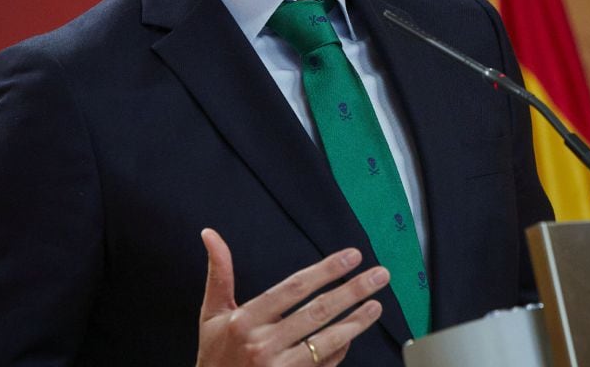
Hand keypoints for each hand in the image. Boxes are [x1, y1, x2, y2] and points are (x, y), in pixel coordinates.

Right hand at [196, 228, 388, 366]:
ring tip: (376, 305)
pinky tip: (355, 333)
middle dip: (352, 291)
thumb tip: (210, 234)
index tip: (352, 256)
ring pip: (326, 342)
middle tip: (380, 275)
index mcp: (245, 321)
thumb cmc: (215, 355)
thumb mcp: (212, 315)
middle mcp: (262, 344)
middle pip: (317, 312)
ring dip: (356, 322)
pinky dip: (340, 349)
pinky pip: (323, 364)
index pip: (294, 289)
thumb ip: (219, 274)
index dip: (326, 270)